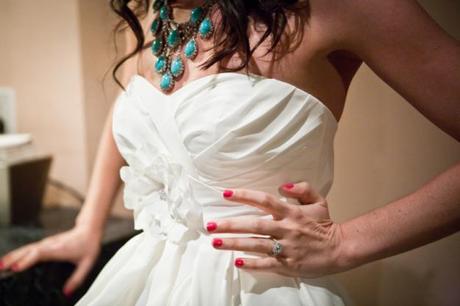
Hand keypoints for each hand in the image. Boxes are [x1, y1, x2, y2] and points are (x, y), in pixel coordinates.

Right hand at [0, 225, 101, 296]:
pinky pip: (29, 248)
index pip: (40, 253)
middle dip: (13, 258)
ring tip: (0, 265)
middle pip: (28, 250)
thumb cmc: (88, 246)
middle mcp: (50, 245)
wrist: (89, 230)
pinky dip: (18, 253)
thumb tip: (67, 292)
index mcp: (59, 249)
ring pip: (26, 249)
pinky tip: (9, 259)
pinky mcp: (44, 244)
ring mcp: (46, 243)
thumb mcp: (87, 264)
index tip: (17, 267)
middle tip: (0, 267)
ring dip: (12, 255)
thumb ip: (77, 278)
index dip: (28, 259)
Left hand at [206, 182, 349, 277]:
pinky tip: (237, 262)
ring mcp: (286, 248)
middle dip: (230, 225)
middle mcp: (286, 229)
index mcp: (291, 212)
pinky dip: (252, 264)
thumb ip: (302, 188)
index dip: (244, 196)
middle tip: (210, 225)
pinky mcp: (288, 265)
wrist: (341, 249)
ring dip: (234, 244)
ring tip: (215, 242)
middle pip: (254, 225)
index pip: (264, 200)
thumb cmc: (326, 225)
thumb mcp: (318, 200)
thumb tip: (282, 186)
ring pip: (256, 245)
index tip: (225, 194)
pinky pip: (266, 264)